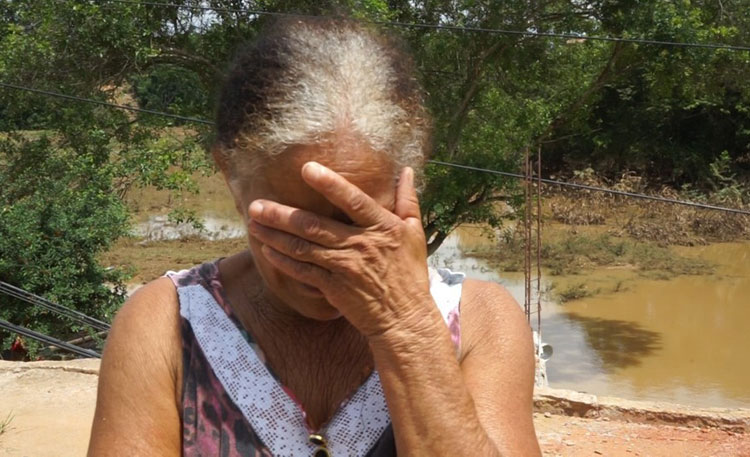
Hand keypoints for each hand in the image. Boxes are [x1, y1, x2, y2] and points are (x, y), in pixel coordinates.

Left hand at [247, 162, 437, 338]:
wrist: (404, 317)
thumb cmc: (410, 274)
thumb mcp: (414, 233)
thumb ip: (407, 200)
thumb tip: (407, 171)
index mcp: (381, 226)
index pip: (353, 201)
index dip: (330, 184)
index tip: (307, 169)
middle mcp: (360, 244)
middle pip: (313, 225)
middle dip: (281, 214)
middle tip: (255, 205)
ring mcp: (345, 267)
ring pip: (302, 247)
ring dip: (274, 235)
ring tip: (253, 224)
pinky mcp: (334, 288)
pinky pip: (303, 271)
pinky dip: (283, 261)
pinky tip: (267, 250)